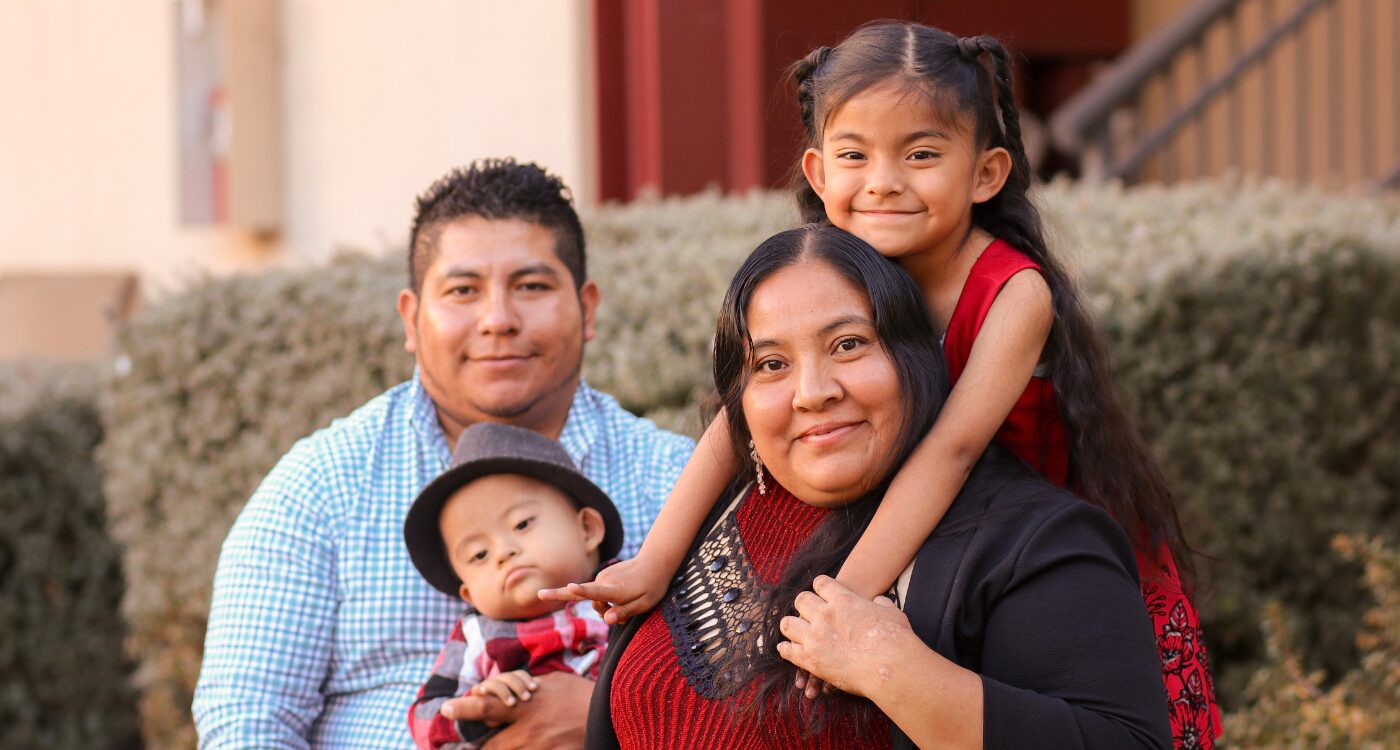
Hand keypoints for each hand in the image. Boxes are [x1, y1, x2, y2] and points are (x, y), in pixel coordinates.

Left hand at [440, 671, 591, 749]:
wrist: (612, 710)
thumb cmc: (580, 693)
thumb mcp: (550, 683)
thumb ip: (526, 688)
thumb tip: (507, 690)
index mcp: (525, 705)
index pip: (487, 707)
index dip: (464, 709)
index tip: (446, 708)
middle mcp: (528, 729)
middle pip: (491, 746)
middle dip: (483, 746)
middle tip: (474, 743)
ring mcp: (540, 748)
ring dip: (504, 748)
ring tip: (512, 740)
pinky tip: (534, 744)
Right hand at [537, 554, 671, 623]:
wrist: (654, 562)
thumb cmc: (652, 587)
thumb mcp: (644, 605)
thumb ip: (624, 612)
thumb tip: (606, 621)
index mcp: (615, 589)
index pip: (595, 591)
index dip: (581, 591)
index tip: (569, 587)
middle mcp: (605, 581)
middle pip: (593, 603)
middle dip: (603, 612)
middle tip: (622, 617)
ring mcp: (602, 576)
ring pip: (596, 600)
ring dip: (606, 606)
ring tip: (626, 604)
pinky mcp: (602, 575)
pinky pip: (599, 593)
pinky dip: (607, 599)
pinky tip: (621, 596)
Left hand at [776, 575, 918, 698]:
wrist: (890, 666)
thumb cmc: (896, 639)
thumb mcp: (891, 612)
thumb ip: (880, 604)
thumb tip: (878, 601)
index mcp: (844, 600)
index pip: (821, 583)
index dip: (820, 587)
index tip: (821, 593)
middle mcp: (825, 614)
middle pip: (801, 600)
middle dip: (804, 605)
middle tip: (807, 612)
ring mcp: (815, 636)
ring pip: (788, 624)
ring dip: (791, 625)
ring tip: (793, 629)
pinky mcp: (811, 659)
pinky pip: (788, 651)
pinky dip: (786, 650)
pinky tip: (786, 649)